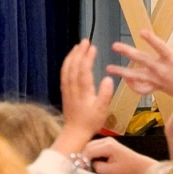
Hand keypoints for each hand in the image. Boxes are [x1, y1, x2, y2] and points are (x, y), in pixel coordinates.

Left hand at [55, 40, 113, 155]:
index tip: (93, 47)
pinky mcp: (64, 91)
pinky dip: (67, 64)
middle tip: (85, 41)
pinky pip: (64, 74)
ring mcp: (67, 89)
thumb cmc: (91, 121)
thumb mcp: (102, 110)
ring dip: (72, 56)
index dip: (87, 58)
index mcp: (83, 91)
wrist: (75, 132)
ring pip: (67, 69)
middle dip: (79, 52)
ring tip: (78, 46)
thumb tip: (108, 79)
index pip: (84, 70)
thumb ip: (105, 94)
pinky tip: (70, 59)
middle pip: (74, 66)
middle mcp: (73, 88)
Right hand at [84, 136, 155, 173]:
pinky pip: (94, 145)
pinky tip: (89, 160)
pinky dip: (90, 152)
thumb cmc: (126, 167)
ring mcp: (107, 140)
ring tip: (83, 163)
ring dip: (86, 153)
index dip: (83, 159)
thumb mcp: (111, 171)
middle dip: (83, 155)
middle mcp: (107, 140)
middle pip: (89, 146)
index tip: (79, 168)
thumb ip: (98, 167)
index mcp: (108, 146)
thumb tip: (89, 164)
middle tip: (79, 166)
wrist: (137, 163)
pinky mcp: (107, 142)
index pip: (90, 151)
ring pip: (90, 145)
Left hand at [106, 23, 172, 113]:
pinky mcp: (156, 87)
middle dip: (128, 53)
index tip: (141, 32)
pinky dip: (132, 85)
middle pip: (142, 60)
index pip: (160, 48)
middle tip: (114, 46)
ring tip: (108, 68)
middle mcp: (162, 70)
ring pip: (137, 76)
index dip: (151, 40)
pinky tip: (124, 80)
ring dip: (122, 72)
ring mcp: (157, 80)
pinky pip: (141, 89)